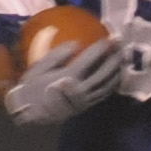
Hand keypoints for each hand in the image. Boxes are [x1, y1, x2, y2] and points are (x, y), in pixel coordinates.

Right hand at [1, 37, 123, 124]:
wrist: (29, 112)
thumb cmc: (32, 88)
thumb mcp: (39, 68)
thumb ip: (57, 55)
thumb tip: (75, 43)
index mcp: (69, 76)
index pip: (90, 59)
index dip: (101, 47)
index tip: (109, 37)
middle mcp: (80, 88)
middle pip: (104, 72)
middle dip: (114, 58)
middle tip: (121, 46)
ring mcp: (85, 99)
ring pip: (107, 85)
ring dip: (116, 71)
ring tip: (121, 60)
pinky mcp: (85, 106)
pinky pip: (103, 95)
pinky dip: (112, 85)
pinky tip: (115, 77)